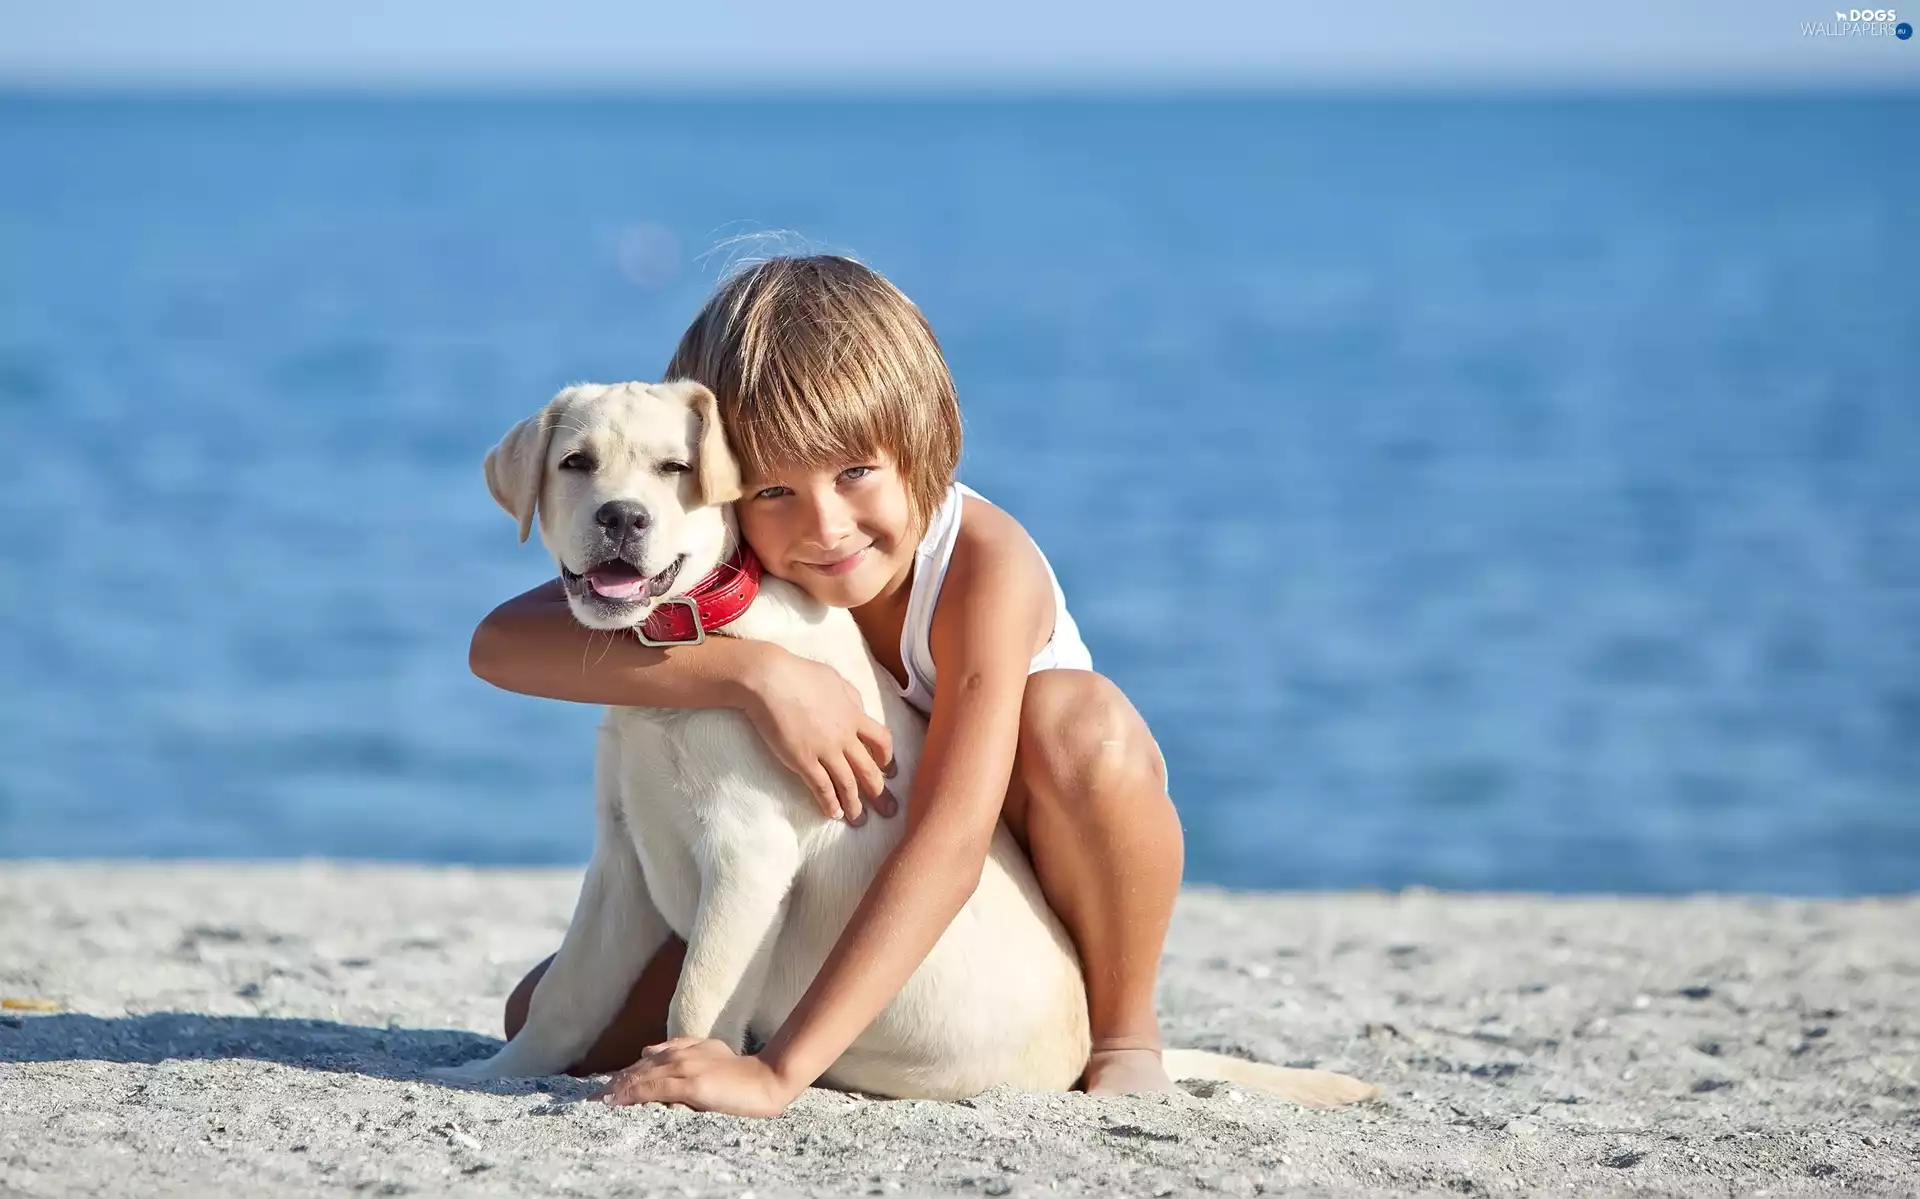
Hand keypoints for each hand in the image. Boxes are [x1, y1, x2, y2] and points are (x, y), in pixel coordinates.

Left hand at [591, 1037, 799, 1116]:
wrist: (767, 1080)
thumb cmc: (742, 1074)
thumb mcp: (710, 1054)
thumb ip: (682, 1050)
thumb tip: (649, 1053)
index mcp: (684, 1048)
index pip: (645, 1063)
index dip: (623, 1075)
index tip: (604, 1089)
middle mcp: (680, 1055)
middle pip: (637, 1070)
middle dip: (612, 1084)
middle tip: (590, 1099)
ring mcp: (684, 1068)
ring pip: (640, 1078)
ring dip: (615, 1090)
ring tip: (595, 1103)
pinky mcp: (690, 1084)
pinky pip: (653, 1090)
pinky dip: (631, 1095)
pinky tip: (616, 1102)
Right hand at [742, 647, 897, 824]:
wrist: (770, 679)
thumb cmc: (799, 674)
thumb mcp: (834, 679)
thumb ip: (850, 696)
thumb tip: (858, 708)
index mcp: (854, 715)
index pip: (882, 741)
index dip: (888, 759)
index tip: (890, 772)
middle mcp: (844, 736)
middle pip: (870, 769)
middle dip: (881, 793)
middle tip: (889, 811)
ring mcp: (825, 750)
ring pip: (848, 784)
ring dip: (855, 805)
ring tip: (860, 821)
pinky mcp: (803, 760)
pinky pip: (821, 787)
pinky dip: (829, 803)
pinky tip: (833, 814)